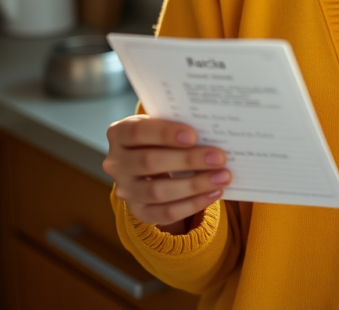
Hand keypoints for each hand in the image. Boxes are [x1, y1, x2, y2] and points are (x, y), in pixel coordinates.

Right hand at [103, 115, 230, 233]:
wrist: (150, 161)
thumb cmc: (163, 136)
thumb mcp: (163, 124)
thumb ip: (179, 125)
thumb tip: (212, 131)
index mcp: (119, 133)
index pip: (138, 131)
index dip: (165, 134)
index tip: (193, 135)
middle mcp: (116, 163)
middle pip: (150, 162)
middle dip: (188, 160)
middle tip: (219, 157)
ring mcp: (125, 190)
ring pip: (158, 191)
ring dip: (194, 185)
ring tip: (223, 176)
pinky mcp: (138, 211)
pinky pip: (164, 213)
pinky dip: (192, 204)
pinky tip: (214, 193)